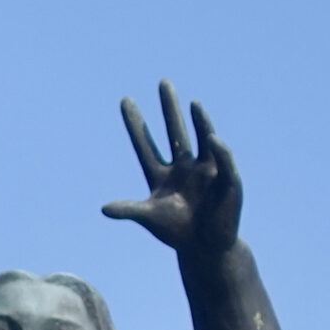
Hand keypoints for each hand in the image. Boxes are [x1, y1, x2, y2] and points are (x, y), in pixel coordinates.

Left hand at [102, 81, 241, 257]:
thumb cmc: (178, 233)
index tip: (124, 100)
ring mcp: (205, 170)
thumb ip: (130, 210)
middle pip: (174, 132)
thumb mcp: (151, 219)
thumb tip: (103, 208)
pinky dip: (218, 149)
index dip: (135, 124)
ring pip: (201, 139)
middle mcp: (183, 167)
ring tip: (192, 104)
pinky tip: (212, 138)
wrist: (206, 247)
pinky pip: (222, 160)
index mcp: (161, 175)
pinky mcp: (225, 178)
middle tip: (163, 82)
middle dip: (169, 108)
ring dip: (199, 121)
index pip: (144, 144)